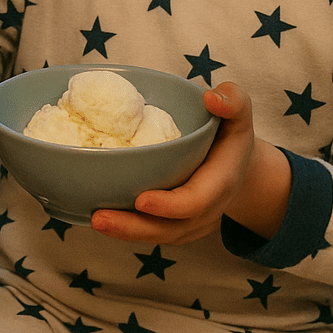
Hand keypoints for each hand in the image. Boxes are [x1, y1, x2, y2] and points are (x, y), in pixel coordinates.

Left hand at [90, 82, 288, 245]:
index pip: (195, 201)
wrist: (237, 165)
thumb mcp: (239, 112)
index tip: (141, 200)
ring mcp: (191, 221)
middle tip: (99, 218)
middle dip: (135, 227)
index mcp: (219, 183)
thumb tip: (211, 98)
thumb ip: (233, 101)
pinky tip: (100, 216)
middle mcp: (205, 210)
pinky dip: (127, 229)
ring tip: (94, 220)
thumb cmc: (231, 135)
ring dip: (125, 232)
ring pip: (158, 234)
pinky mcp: (175, 222)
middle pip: (170, 228)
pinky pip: (152, 230)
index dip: (170, 205)